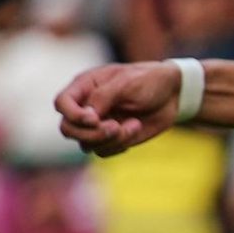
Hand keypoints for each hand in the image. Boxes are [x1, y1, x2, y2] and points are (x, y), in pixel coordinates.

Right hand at [57, 57, 181, 157]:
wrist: (172, 93)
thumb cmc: (148, 80)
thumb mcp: (126, 82)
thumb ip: (103, 97)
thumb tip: (88, 117)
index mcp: (85, 86)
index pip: (61, 104)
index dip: (72, 115)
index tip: (94, 118)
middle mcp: (86, 107)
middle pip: (68, 129)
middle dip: (92, 134)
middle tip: (115, 127)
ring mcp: (97, 125)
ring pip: (86, 144)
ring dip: (111, 140)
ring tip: (134, 125)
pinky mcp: (111, 139)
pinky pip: (103, 152)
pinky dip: (119, 146)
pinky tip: (134, 129)